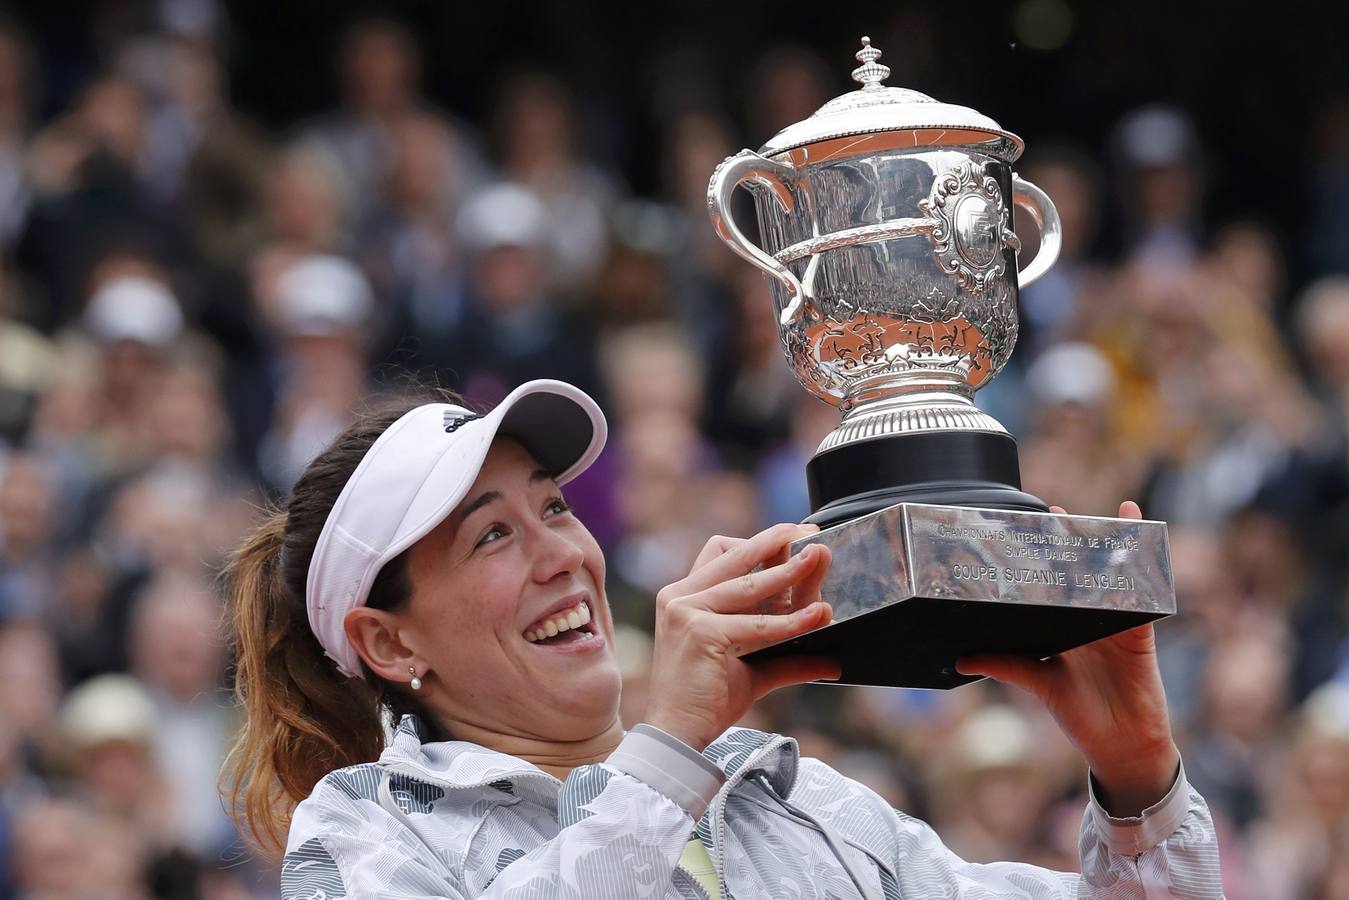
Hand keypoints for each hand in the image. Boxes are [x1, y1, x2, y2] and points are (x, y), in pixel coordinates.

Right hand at [644, 523, 838, 751]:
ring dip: (790, 572)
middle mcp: (681, 596)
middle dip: (776, 540)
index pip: (722, 552)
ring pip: (750, 584)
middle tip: (810, 533)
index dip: (758, 543)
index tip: (791, 537)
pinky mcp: (701, 632)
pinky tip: (817, 615)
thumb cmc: (706, 700)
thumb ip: (787, 656)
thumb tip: (831, 662)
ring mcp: (688, 611)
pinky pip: (759, 624)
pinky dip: (793, 621)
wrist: (678, 734)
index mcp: (685, 596)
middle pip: (735, 554)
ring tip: (819, 559)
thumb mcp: (751, 668)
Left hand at [956, 501, 1180, 816]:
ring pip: (1114, 577)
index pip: (1049, 587)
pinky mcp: (1138, 633)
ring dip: (1113, 545)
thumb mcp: (1038, 683)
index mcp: (1064, 630)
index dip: (1038, 561)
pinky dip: (1145, 566)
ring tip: (1111, 513)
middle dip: (1071, 541)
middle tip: (1054, 509)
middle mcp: (1089, 621)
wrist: (1121, 746)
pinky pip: (1143, 593)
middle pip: (1080, 574)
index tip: (1022, 532)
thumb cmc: (1081, 716)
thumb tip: (962, 660)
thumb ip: (1005, 665)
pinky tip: (1143, 538)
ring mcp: (1116, 624)